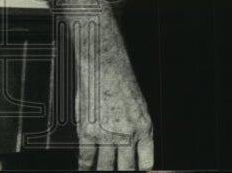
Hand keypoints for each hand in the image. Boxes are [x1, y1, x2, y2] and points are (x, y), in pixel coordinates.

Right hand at [75, 51, 152, 170]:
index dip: (139, 170)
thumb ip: (139, 131)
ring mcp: (107, 135)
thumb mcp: (140, 108)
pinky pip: (86, 159)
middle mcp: (128, 135)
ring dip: (104, 172)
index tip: (135, 171)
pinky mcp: (88, 133)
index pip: (146, 162)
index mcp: (144, 128)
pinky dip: (86, 168)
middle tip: (118, 172)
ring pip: (105, 168)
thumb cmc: (123, 86)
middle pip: (126, 169)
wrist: (106, 69)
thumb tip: (135, 152)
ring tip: (102, 171)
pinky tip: (86, 169)